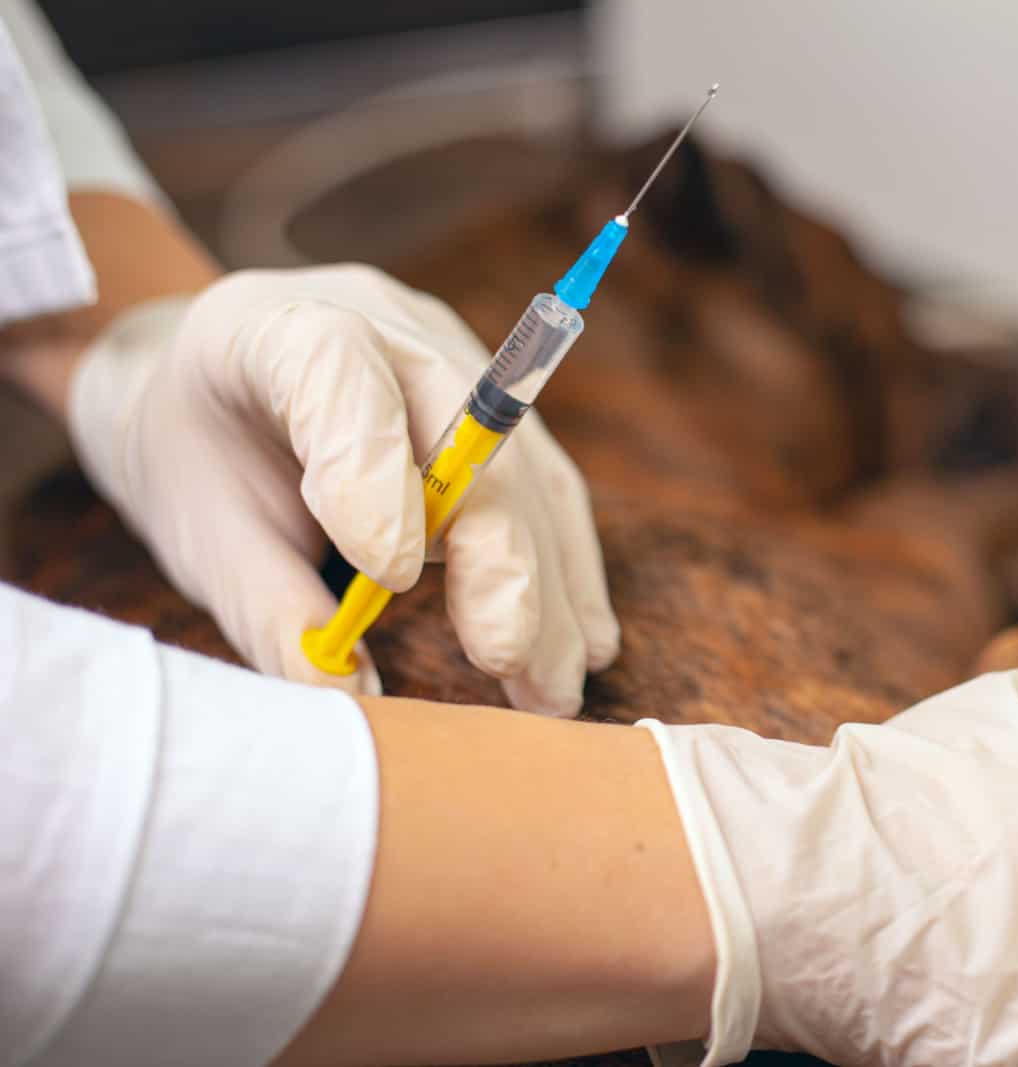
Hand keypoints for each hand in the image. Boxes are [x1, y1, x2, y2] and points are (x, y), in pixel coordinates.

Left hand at [66, 264, 618, 712]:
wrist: (215, 386)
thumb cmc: (200, 455)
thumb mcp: (203, 534)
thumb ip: (271, 608)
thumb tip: (352, 696)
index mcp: (276, 331)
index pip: (338, 377)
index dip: (373, 471)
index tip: (393, 574)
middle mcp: (384, 327)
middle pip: (468, 438)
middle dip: (499, 559)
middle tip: (513, 662)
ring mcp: (455, 360)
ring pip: (525, 472)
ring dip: (548, 586)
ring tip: (554, 687)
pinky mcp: (499, 410)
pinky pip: (548, 490)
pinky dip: (566, 572)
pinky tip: (583, 642)